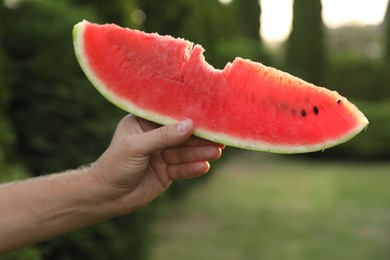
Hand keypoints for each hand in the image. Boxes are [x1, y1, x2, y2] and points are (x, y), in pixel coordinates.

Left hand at [90, 115, 222, 214]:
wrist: (106, 198)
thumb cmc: (114, 166)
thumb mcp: (137, 146)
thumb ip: (163, 136)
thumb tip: (189, 125)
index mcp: (143, 123)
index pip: (169, 116)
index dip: (187, 115)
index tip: (208, 114)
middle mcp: (154, 137)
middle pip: (181, 135)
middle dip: (199, 137)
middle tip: (220, 136)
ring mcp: (161, 155)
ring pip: (184, 152)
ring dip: (200, 152)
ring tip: (217, 151)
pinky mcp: (166, 172)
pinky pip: (182, 168)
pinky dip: (192, 168)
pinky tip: (205, 166)